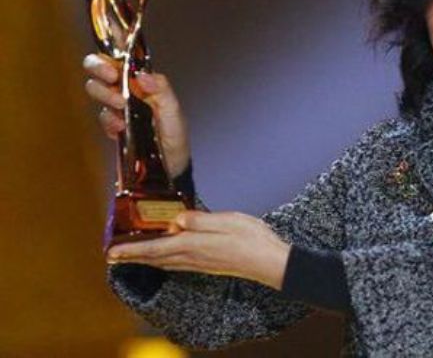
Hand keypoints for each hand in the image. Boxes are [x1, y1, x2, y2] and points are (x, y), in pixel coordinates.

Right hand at [82, 53, 190, 177]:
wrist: (171, 166)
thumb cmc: (175, 135)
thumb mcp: (174, 111)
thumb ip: (162, 90)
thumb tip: (142, 75)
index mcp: (143, 81)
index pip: (121, 57)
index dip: (111, 51)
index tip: (114, 62)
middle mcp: (127, 89)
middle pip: (99, 68)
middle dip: (99, 69)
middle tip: (112, 79)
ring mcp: (117, 107)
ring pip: (96, 89)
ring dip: (104, 94)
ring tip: (121, 107)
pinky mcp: (111, 126)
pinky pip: (101, 116)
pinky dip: (108, 120)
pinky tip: (121, 127)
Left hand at [106, 211, 291, 290]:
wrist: (270, 262)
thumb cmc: (252, 238)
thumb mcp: (227, 221)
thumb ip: (200, 220)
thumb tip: (177, 220)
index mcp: (194, 244)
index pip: (155, 248)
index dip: (131, 250)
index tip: (111, 252)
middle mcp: (193, 257)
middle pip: (155, 258)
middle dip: (132, 256)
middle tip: (111, 256)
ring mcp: (200, 263)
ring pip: (164, 262)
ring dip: (144, 259)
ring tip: (130, 256)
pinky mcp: (207, 265)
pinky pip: (175, 264)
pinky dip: (161, 261)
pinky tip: (162, 258)